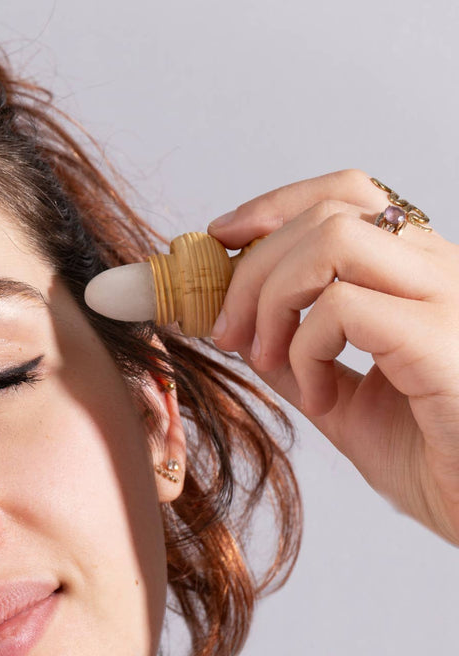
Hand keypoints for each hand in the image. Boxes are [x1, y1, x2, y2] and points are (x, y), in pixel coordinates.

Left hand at [206, 168, 458, 546]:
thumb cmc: (431, 460)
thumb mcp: (342, 402)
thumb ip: (295, 359)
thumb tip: (236, 328)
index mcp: (417, 276)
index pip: (347, 196)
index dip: (273, 208)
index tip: (219, 242)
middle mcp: (438, 272)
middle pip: (326, 213)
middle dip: (250, 267)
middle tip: (224, 332)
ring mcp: (446, 299)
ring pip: (333, 239)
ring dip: (271, 297)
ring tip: (265, 359)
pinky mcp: (441, 339)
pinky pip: (344, 308)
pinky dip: (304, 350)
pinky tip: (316, 400)